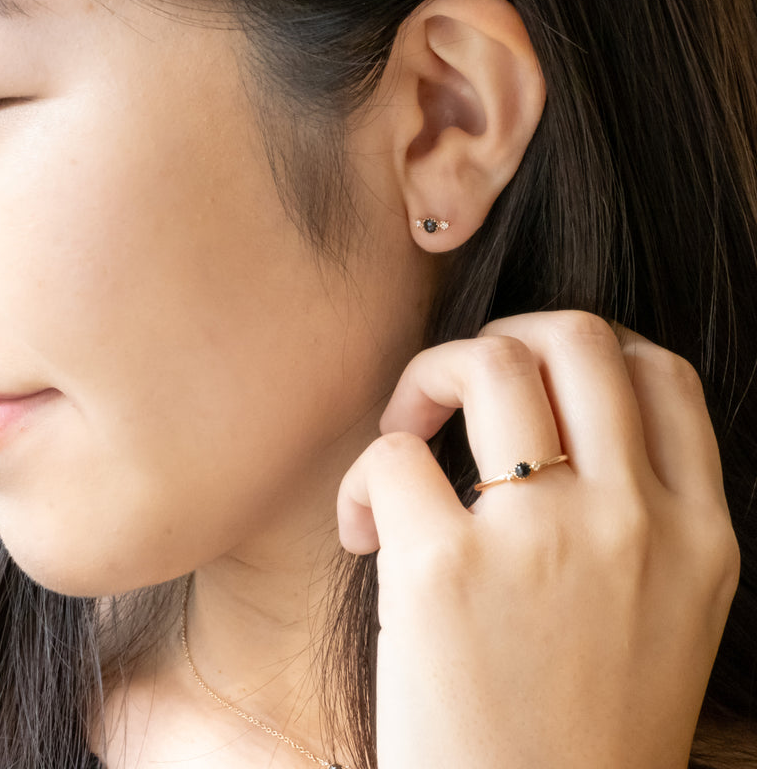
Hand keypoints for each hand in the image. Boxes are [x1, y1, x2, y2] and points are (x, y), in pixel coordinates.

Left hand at [337, 311, 739, 768]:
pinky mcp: (445, 569)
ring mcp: (542, 541)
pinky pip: (393, 453)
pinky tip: (364, 532)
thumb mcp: (658, 612)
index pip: (659, 372)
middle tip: (457, 388)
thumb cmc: (578, 726)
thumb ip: (634, 513)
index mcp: (697, 535)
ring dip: (430, 374)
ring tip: (402, 431)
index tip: (534, 378)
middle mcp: (633, 522)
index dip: (588, 349)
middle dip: (504, 337)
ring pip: (491, 363)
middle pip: (577, 337)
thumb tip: (555, 419)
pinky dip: (364, 476)